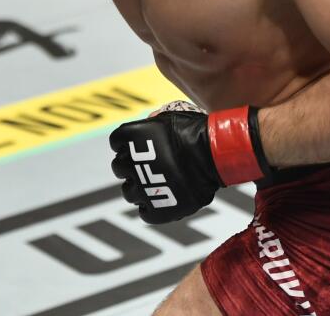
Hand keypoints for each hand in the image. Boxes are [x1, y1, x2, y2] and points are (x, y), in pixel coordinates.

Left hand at [109, 103, 270, 223]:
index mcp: (129, 137)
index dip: (127, 145)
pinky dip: (150, 208)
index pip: (116, 143)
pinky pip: (144, 213)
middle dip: (130, 167)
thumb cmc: (195, 130)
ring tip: (153, 185)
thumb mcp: (169, 116)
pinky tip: (160, 201)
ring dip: (138, 188)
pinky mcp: (157, 209)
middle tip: (146, 166)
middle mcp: (130, 163)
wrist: (213, 154)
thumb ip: (153, 122)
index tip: (139, 147)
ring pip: (128, 192)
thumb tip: (148, 123)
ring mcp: (142, 188)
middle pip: (118, 167)